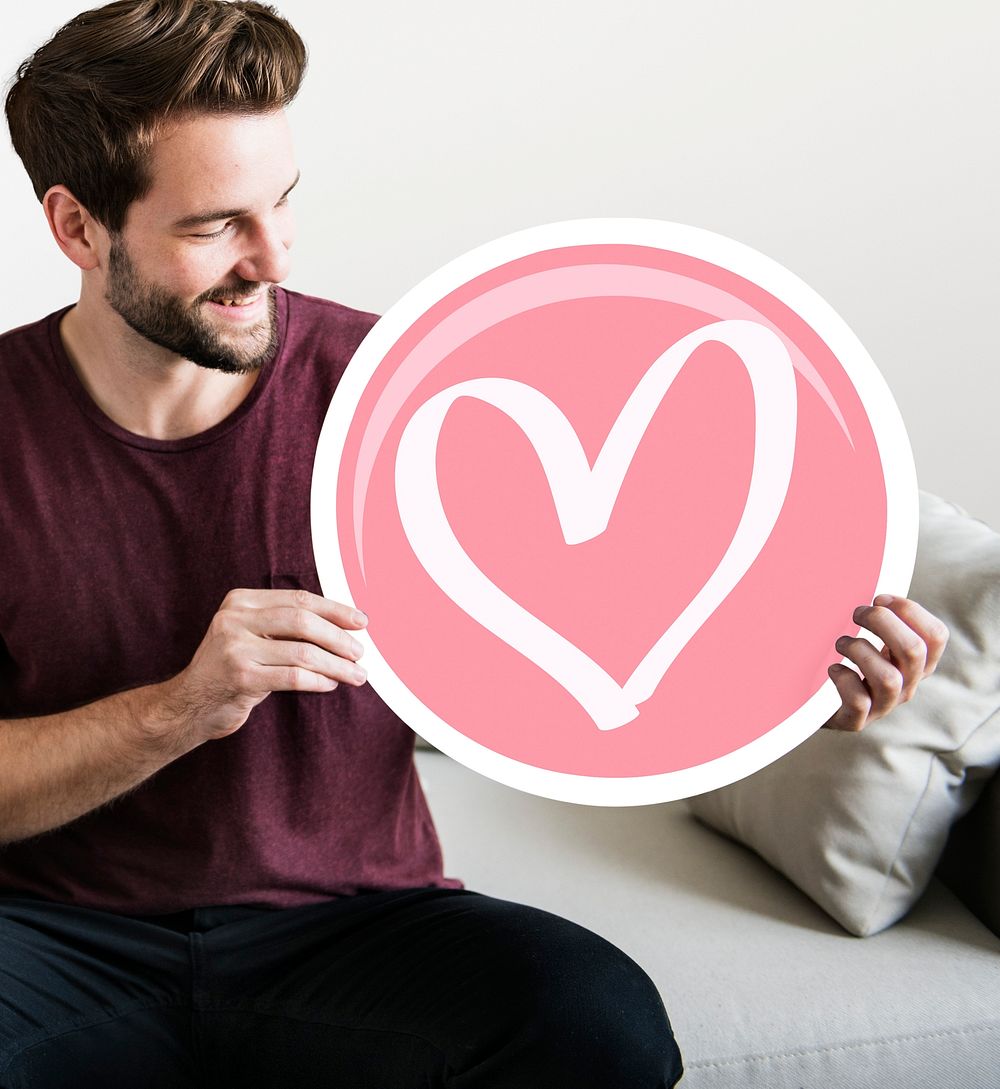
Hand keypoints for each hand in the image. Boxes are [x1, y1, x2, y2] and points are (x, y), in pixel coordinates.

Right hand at [159, 588, 368, 743]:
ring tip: (356, 674)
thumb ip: (285, 625)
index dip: (335, 610)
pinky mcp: (239, 678)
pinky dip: (319, 680)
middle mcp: (234, 619)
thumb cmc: (232, 669)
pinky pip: (293, 677)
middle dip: (339, 638)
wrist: (188, 705)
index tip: (361, 622)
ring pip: (303, 652)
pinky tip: (331, 684)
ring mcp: (234, 648)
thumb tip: (344, 626)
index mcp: (240, 601)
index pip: (298, 600)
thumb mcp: (251, 636)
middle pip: (303, 621)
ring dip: (337, 665)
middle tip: (360, 652)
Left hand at [822, 595, 948, 731]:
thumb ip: (877, 618)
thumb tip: (866, 586)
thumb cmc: (845, 660)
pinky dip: (843, 679)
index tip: (879, 598)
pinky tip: (832, 668)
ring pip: (889, 678)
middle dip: (883, 623)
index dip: (910, 611)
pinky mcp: (857, 721)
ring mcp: (883, 705)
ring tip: (840, 643)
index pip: (935, 636)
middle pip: (914, 651)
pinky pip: (859, 702)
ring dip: (860, 650)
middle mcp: (906, 685)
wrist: (815, 704)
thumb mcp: (869, 638)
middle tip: (856, 613)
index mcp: (915, 663)